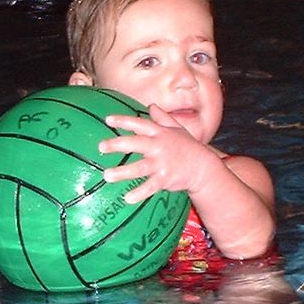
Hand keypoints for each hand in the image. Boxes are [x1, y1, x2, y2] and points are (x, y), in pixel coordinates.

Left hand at [99, 105, 214, 203]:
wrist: (203, 166)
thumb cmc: (187, 146)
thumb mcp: (177, 129)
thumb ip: (163, 118)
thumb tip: (151, 105)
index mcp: (160, 133)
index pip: (139, 124)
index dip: (124, 121)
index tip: (107, 120)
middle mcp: (159, 146)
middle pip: (136, 143)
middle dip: (117, 144)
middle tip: (101, 146)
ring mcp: (162, 163)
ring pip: (139, 168)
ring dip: (123, 172)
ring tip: (106, 175)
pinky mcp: (166, 179)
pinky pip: (151, 186)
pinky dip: (140, 193)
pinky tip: (127, 198)